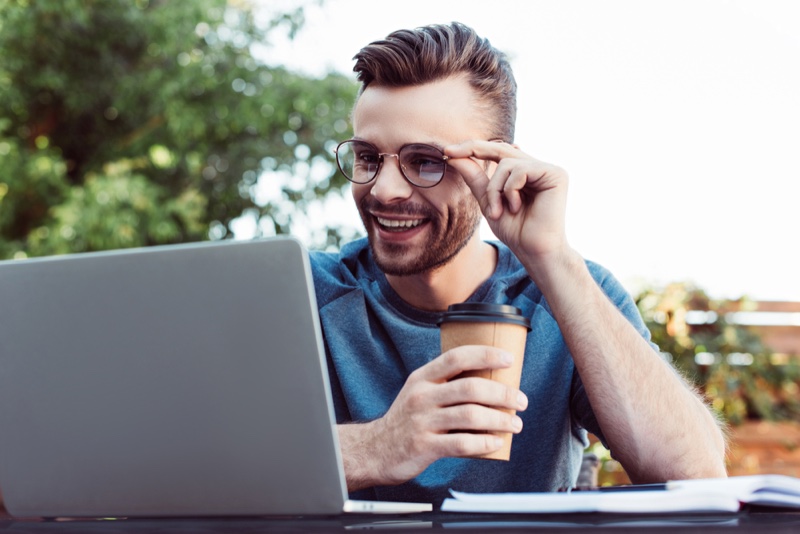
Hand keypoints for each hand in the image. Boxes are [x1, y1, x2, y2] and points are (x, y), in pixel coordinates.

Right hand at [339, 346, 527, 488]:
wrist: (375, 449)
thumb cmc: (407, 420)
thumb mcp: (419, 392)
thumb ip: (446, 383)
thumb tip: (490, 380)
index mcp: (423, 377)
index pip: (457, 357)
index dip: (485, 355)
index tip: (508, 359)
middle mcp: (422, 395)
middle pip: (470, 388)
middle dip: (502, 394)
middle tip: (520, 401)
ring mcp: (422, 421)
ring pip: (470, 416)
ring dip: (500, 420)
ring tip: (515, 424)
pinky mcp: (425, 446)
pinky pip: (462, 444)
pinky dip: (485, 443)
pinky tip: (497, 442)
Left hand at [444, 141, 570, 264]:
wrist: (534, 251)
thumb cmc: (515, 231)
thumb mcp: (488, 201)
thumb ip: (475, 178)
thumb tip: (454, 156)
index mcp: (524, 171)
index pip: (497, 150)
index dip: (473, 147)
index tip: (447, 150)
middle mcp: (537, 166)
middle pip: (500, 148)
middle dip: (473, 152)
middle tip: (450, 154)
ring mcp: (548, 169)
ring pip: (506, 163)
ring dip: (494, 189)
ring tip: (499, 211)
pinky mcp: (556, 174)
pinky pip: (520, 170)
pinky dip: (509, 191)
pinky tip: (516, 208)